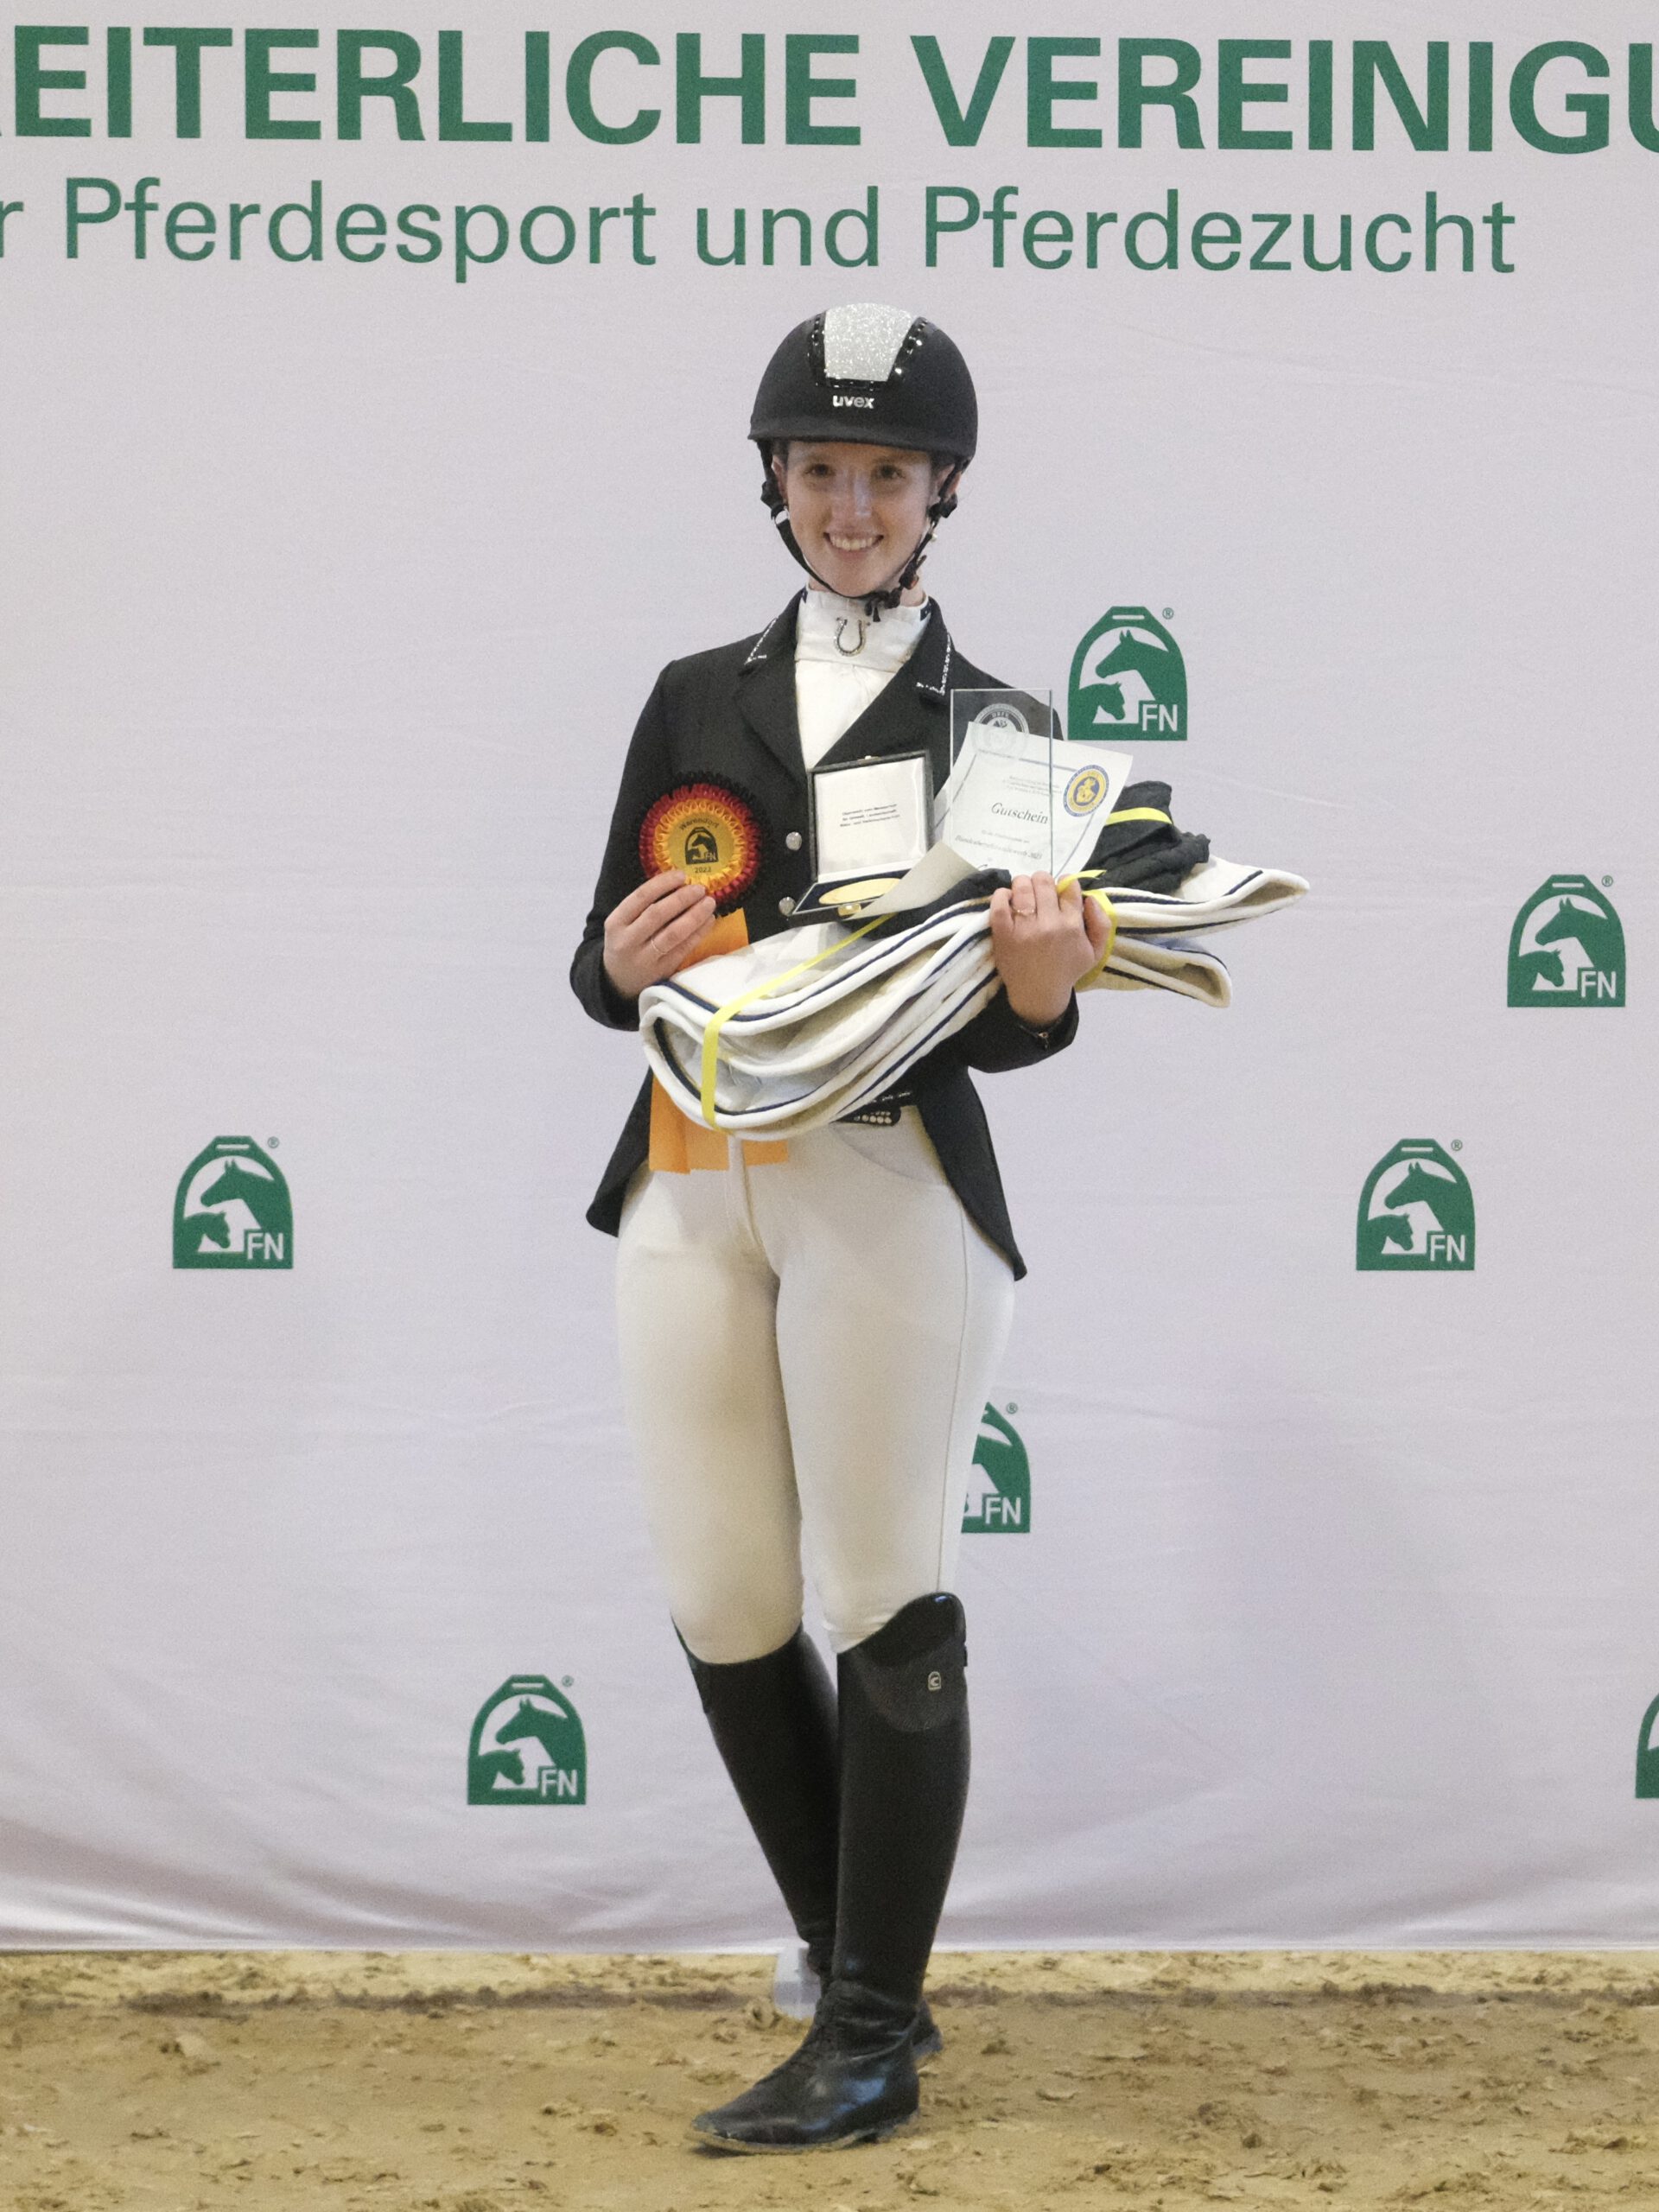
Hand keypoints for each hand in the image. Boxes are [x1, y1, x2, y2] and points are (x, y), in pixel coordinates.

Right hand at [603, 871, 717, 999]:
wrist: (618, 981)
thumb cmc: (626, 943)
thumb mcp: (623, 924)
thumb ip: (643, 907)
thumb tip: (679, 883)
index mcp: (616, 923)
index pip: (640, 897)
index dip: (663, 884)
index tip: (681, 875)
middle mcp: (627, 941)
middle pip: (657, 915)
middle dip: (682, 899)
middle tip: (700, 889)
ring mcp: (644, 959)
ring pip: (673, 934)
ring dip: (694, 916)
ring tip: (709, 903)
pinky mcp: (661, 972)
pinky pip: (683, 949)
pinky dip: (698, 933)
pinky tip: (708, 921)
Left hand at [988, 873, 1111, 1027]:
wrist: (1039, 994)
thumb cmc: (1067, 970)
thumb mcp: (1095, 952)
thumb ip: (1101, 924)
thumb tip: (1090, 898)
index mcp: (1072, 926)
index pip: (1069, 888)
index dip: (1066, 883)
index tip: (1061, 890)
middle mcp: (1048, 924)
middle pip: (1044, 881)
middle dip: (1043, 881)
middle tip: (1041, 892)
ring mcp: (1024, 928)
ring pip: (1022, 886)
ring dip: (1023, 884)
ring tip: (1024, 895)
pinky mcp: (1003, 933)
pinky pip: (999, 903)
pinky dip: (1002, 895)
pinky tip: (1008, 899)